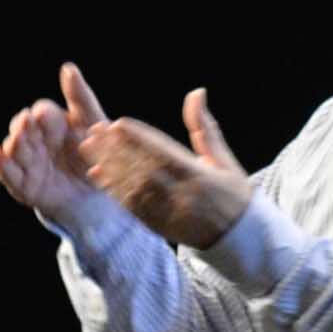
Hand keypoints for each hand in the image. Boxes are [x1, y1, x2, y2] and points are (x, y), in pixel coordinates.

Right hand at [0, 81, 98, 227]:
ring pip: (14, 149)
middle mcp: (34, 140)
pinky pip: (8, 173)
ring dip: (15, 143)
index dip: (43, 115)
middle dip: (24, 125)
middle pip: (22, 127)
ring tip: (18, 140)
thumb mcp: (94, 127)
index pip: (42, 113)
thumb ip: (81, 98)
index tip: (43, 115)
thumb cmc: (95, 156)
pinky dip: (2, 164)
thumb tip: (68, 67)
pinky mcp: (22, 183)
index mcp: (52, 124)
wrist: (97, 197)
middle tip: (27, 122)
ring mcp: (26, 161)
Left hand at [66, 71, 257, 247]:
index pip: (165, 154)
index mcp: (203, 178)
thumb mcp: (225, 160)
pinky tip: (99, 174)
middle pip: (144, 169)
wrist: (242, 240)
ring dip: (109, 167)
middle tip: (93, 132)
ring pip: (134, 187)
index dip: (140, 139)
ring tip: (89, 149)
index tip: (118, 124)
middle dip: (116, 150)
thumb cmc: (234, 194)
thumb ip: (205, 127)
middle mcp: (186, 196)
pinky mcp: (161, 227)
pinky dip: (113, 188)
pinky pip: (133, 206)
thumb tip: (197, 92)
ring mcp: (172, 214)